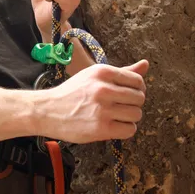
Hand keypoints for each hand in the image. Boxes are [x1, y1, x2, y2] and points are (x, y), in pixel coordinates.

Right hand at [34, 60, 148, 143]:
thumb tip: (146, 64)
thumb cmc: (73, 93)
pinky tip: (113, 126)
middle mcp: (103, 89)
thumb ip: (122, 72)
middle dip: (133, 104)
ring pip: (136, 114)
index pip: (137, 80)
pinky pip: (129, 130)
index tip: (127, 94)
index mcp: (103, 72)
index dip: (136, 89)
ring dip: (130, 118)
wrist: (47, 111)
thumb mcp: (94, 76)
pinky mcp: (101, 128)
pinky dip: (125, 130)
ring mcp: (102, 109)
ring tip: (116, 117)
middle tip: (120, 107)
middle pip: (139, 98)